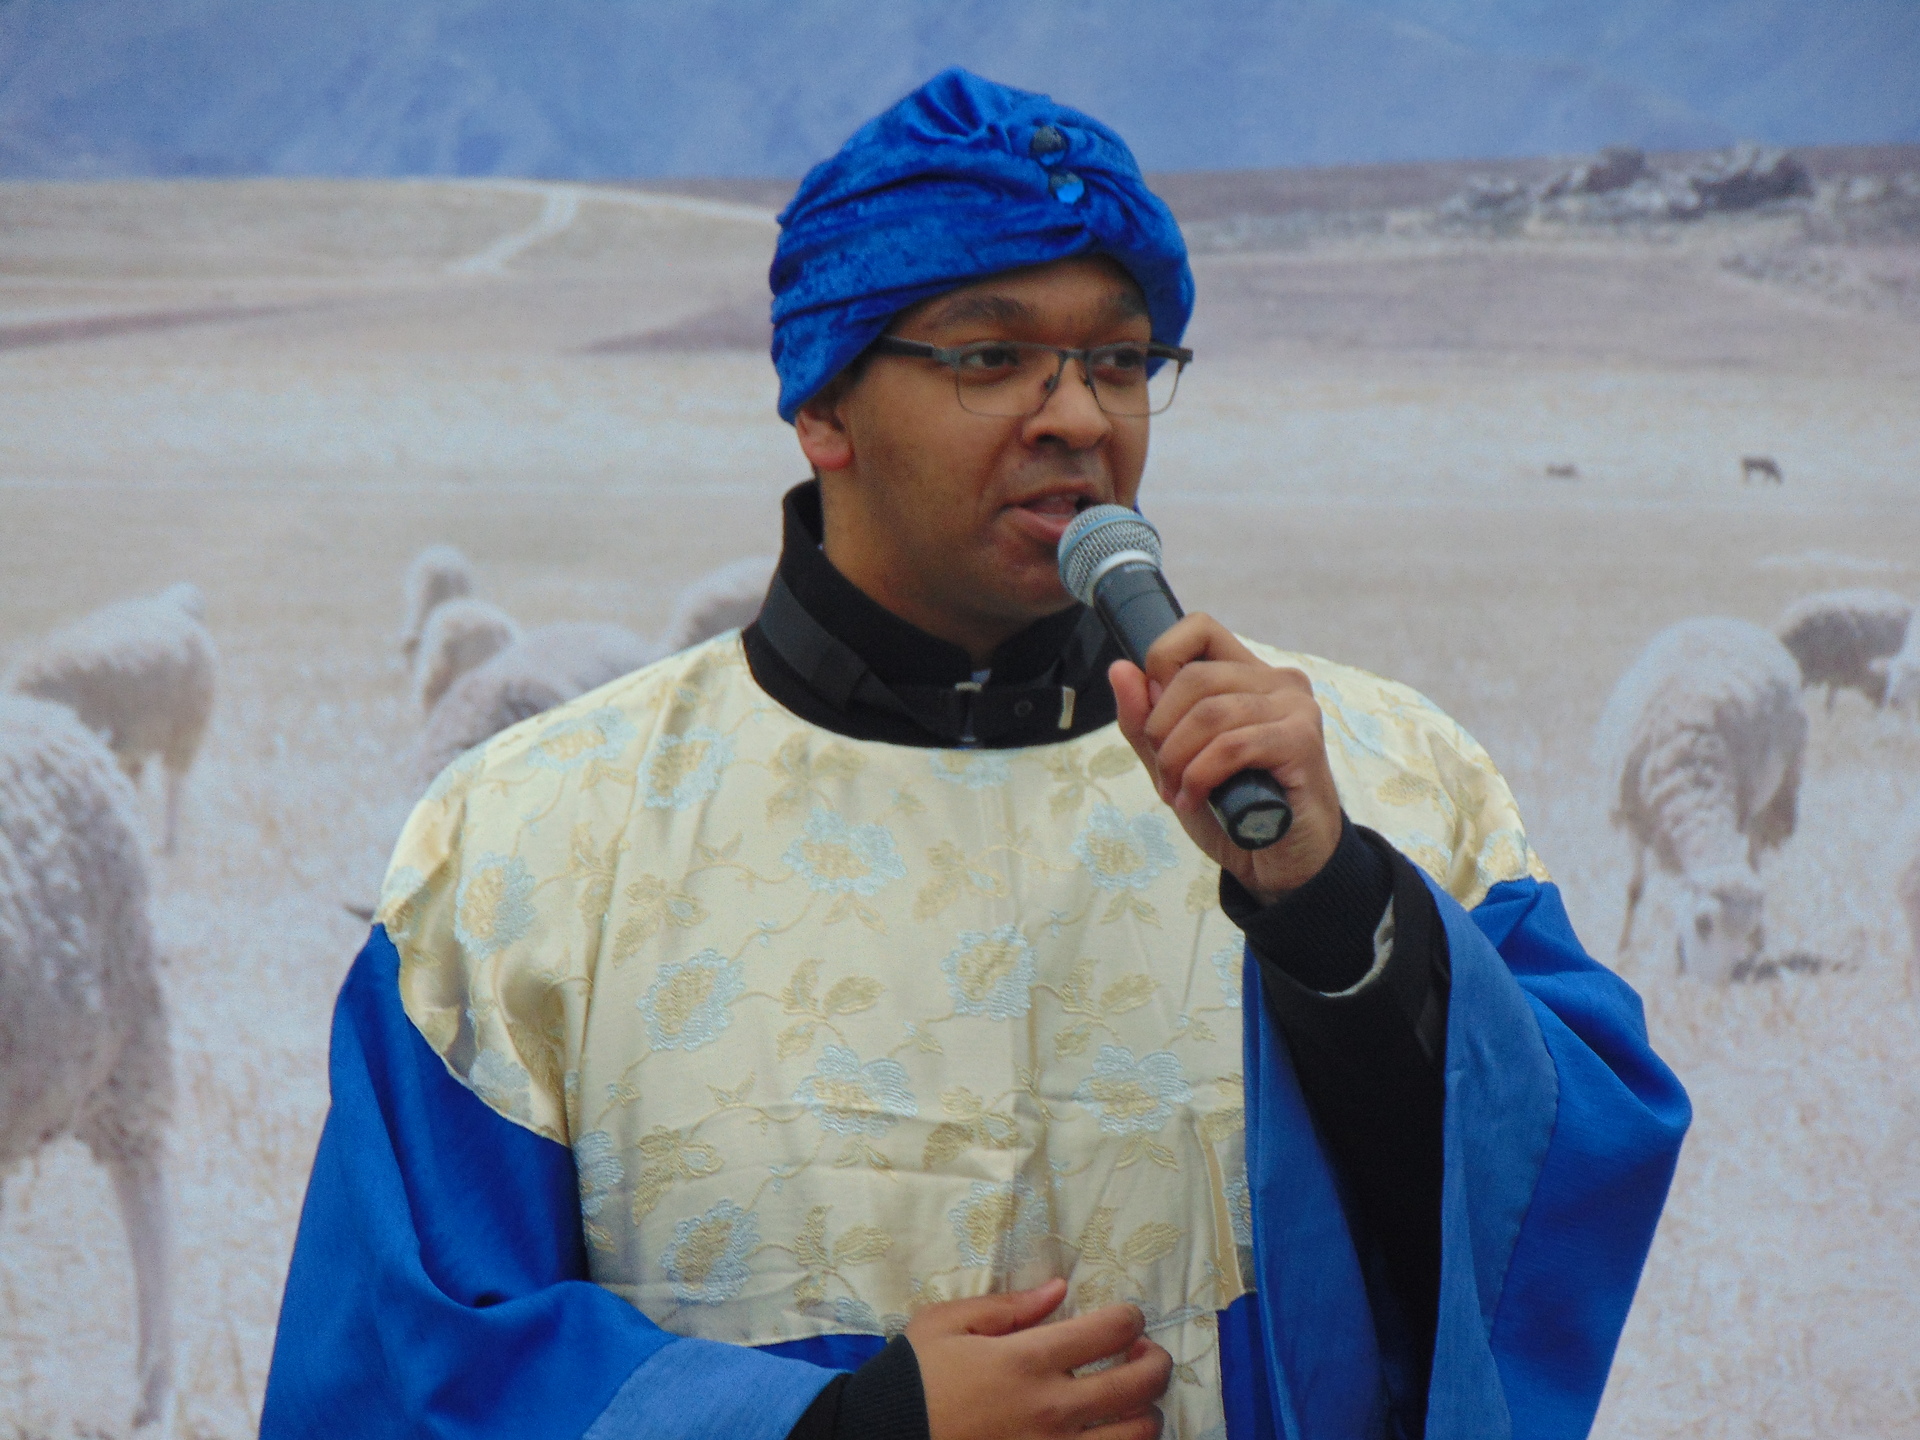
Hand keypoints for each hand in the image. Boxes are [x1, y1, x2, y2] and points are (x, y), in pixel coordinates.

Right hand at [905, 1278, 1170, 1439]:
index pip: (1110, 1330)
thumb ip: (1007, 1307)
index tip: (1127, 1317)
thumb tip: (1057, 1289)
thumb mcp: (946, 1324)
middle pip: (1139, 1385)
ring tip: (1132, 1402)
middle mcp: (1052, 1409)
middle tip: (1145, 1355)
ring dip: (1146, 1413)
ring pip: (1136, 1435)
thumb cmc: (913, 1378)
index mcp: (1027, 1360)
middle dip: (1156, 1362)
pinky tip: (1109, 1435)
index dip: (1131, 1317)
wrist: (882, 1439)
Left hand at [1110, 613, 1341, 903]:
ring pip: (1210, 713)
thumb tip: (1119, 669)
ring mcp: (1295, 708)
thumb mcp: (1174, 763)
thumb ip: (1145, 721)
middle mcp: (1277, 681)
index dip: (1162, 661)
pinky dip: (1202, 776)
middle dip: (1162, 731)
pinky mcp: (1303, 741)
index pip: (1199, 628)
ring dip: (1179, 760)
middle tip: (1165, 774)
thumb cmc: (1234, 808)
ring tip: (1178, 792)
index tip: (1155, 716)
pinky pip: (1233, 745)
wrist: (1282, 862)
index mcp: (1246, 674)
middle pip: (1194, 677)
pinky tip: (1197, 799)